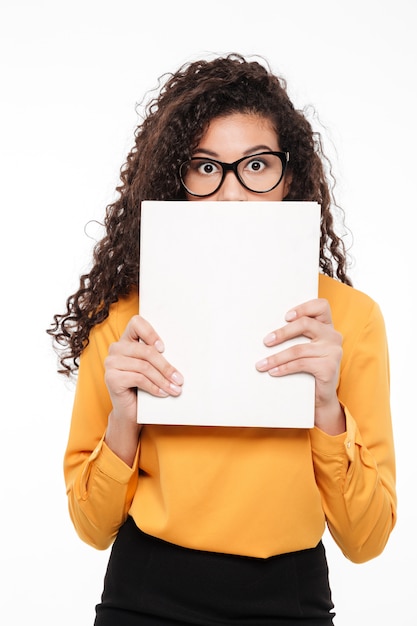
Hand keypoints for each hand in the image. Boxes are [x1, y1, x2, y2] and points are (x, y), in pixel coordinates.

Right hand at [104, 315, 183, 422]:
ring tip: (175, 389)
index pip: (136, 323)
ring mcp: (111, 363)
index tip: (163, 348)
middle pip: (146, 351)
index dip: (151, 333)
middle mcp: (116, 349)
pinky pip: (138, 379)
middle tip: (179, 379)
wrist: (130, 412)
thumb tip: (182, 355)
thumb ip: (157, 356)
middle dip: (166, 366)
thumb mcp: (151, 368)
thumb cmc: (143, 387)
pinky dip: (154, 387)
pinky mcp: (111, 378)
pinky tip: (162, 393)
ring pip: (144, 367)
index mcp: (126, 340)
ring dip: (163, 379)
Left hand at [255, 298, 345, 434]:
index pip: (321, 306)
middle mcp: (333, 336)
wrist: (321, 397)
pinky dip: (283, 368)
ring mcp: (333, 351)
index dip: (304, 307)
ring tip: (261, 364)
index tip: (286, 316)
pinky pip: (300, 364)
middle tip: (266, 341)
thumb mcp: (305, 348)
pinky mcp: (329, 367)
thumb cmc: (309, 369)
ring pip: (298, 349)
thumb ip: (296, 336)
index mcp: (327, 326)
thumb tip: (268, 332)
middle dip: (282, 332)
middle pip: (305, 324)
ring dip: (276, 357)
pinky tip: (273, 372)